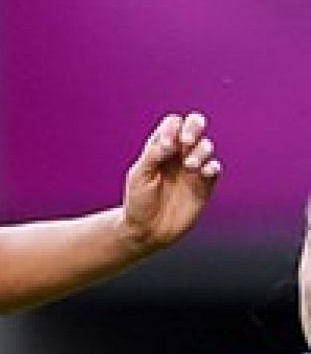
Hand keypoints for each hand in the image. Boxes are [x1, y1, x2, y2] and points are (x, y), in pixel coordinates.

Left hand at [120, 112, 221, 250]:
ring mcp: (192, 169)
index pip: (173, 123)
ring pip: (206, 146)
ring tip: (189, 166)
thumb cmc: (138, 201)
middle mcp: (177, 155)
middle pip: (194, 126)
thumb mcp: (139, 175)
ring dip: (200, 151)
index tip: (166, 146)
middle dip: (194, 127)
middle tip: (186, 142)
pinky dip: (212, 166)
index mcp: (159, 148)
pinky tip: (204, 172)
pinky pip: (214, 168)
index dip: (173, 127)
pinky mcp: (204, 185)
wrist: (147, 230)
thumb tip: (173, 140)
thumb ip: (154, 154)